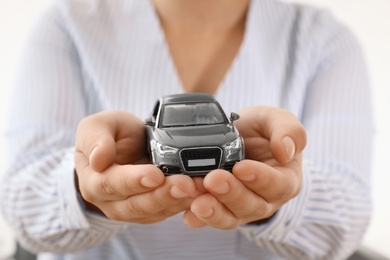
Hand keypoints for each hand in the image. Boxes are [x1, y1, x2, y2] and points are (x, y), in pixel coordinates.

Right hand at [74, 111, 196, 222]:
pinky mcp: (150, 211)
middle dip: (163, 194)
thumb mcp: (98, 126)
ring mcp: (130, 209)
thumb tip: (98, 159)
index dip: (134, 180)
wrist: (122, 148)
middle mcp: (109, 201)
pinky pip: (166, 212)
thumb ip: (95, 139)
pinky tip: (200, 193)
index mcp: (92, 180)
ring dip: (177, 201)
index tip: (155, 174)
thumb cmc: (109, 135)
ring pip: (154, 211)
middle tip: (186, 184)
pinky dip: (184, 203)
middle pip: (136, 204)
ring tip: (199, 188)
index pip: (111, 184)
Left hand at [183, 106, 306, 228]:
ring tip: (196, 200)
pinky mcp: (220, 211)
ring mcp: (242, 208)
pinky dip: (198, 219)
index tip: (241, 167)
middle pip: (251, 205)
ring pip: (230, 217)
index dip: (260, 178)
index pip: (277, 184)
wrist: (238, 136)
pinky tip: (188, 215)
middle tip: (212, 179)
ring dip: (213, 210)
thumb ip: (288, 130)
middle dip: (230, 193)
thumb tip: (285, 150)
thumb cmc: (260, 130)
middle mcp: (265, 199)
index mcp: (285, 178)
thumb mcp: (275, 119)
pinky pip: (211, 219)